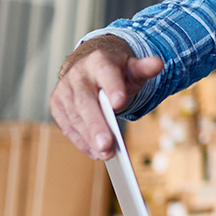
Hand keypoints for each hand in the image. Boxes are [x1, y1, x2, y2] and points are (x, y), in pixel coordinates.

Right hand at [49, 36, 163, 159]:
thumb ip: (144, 68)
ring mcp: (64, 91)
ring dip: (89, 138)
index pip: (106, 73)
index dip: (112, 88)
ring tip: (106, 154)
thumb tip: (158, 63)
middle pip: (85, 101)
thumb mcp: (132, 68)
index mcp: (98, 61)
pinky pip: (68, 126)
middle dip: (96, 124)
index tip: (119, 103)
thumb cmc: (116, 72)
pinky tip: (95, 153)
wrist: (91, 69)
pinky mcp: (57, 106)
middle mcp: (77, 75)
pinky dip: (82, 141)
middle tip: (108, 144)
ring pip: (75, 117)